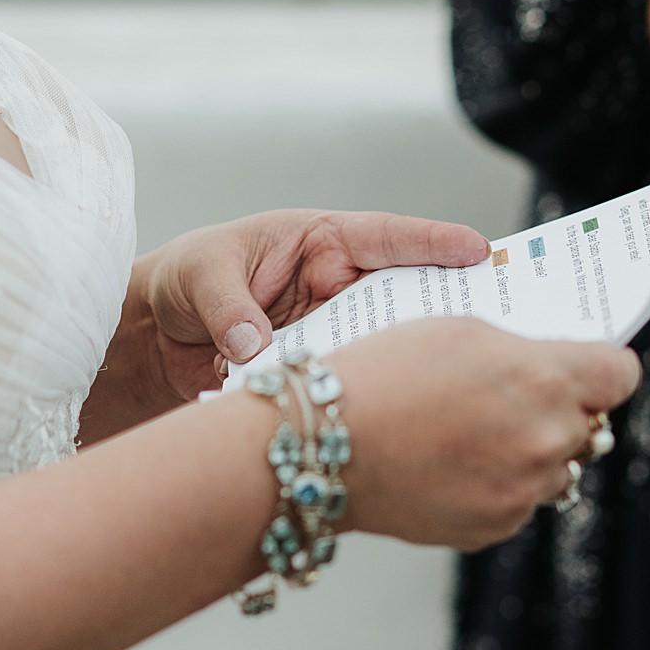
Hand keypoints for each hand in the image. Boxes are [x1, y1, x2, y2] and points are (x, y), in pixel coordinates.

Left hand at [139, 209, 489, 401]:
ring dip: (409, 357)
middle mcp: (338, 287)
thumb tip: (254, 346)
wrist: (155, 342)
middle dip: (445, 304)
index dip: (434, 244)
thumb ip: (230, 308)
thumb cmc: (183, 283)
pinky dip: (369, 396)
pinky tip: (393, 412)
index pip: (386, 238)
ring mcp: (335, 333)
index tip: (478, 250)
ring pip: (385, 344)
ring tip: (456, 370)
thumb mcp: (201, 278)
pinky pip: (354, 383)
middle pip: (404, 294)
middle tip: (493, 316)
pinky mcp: (323, 375)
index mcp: (320, 242)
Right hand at [324, 318, 641, 550]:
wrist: (321, 448)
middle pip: (591, 424)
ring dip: (533, 452)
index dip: (601, 367)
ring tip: (475, 434)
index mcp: (545, 379)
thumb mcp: (461, 330)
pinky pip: (520, 502)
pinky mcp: (495, 528)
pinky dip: (499, 485)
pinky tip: (453, 465)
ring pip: (558, 469)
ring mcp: (523, 491)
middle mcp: (546, 440)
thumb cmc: (382, 374)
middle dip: (561, 410)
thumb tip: (559, 368)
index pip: (622, 374)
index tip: (584, 367)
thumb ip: (526, 350)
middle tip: (510, 399)